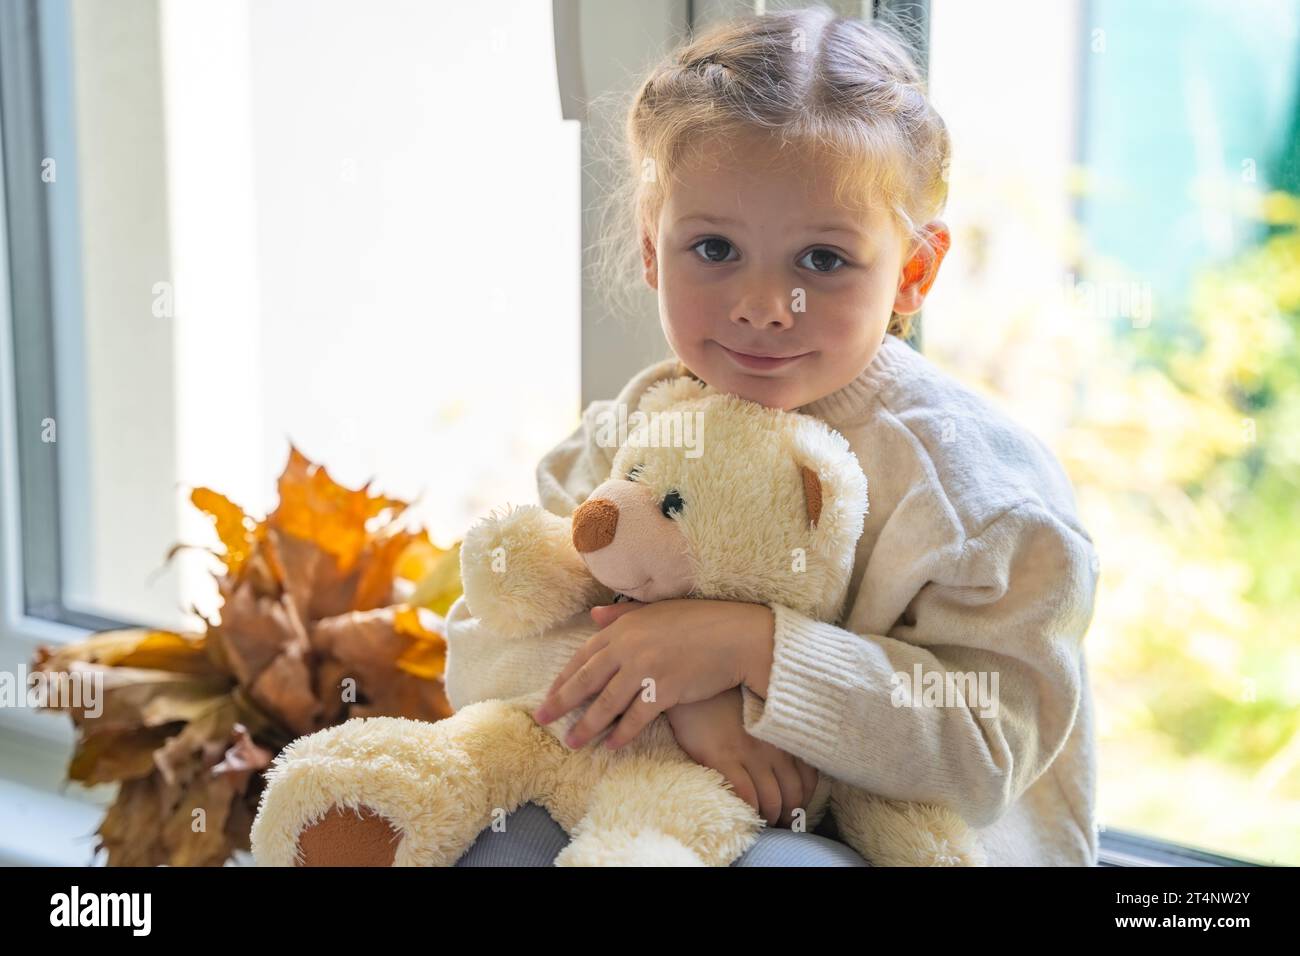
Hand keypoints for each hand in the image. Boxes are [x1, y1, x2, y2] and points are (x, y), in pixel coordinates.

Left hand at [531, 598, 774, 751]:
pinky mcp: (665, 690)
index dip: (564, 678)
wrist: (736, 636)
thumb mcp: (655, 611)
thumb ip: (620, 614)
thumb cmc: (699, 621)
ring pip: (607, 703)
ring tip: (572, 742)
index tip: (549, 695)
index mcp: (624, 627)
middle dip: (561, 702)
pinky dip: (623, 734)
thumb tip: (592, 615)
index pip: (583, 655)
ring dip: (587, 726)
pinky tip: (611, 746)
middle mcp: (629, 647)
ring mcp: (646, 669)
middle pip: (586, 680)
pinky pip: (636, 717)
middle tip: (542, 719)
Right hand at [667, 688, 819, 827]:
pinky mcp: (723, 757)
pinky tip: (744, 814)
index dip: (805, 798)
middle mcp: (772, 745)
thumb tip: (785, 757)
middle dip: (790, 814)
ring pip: (771, 799)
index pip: (808, 777)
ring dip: (770, 817)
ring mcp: (749, 753)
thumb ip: (774, 730)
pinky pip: (746, 794)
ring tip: (763, 822)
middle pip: (793, 793)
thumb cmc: (725, 695)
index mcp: (782, 733)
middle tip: (781, 823)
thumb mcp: (759, 708)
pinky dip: (749, 810)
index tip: (797, 808)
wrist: (694, 680)